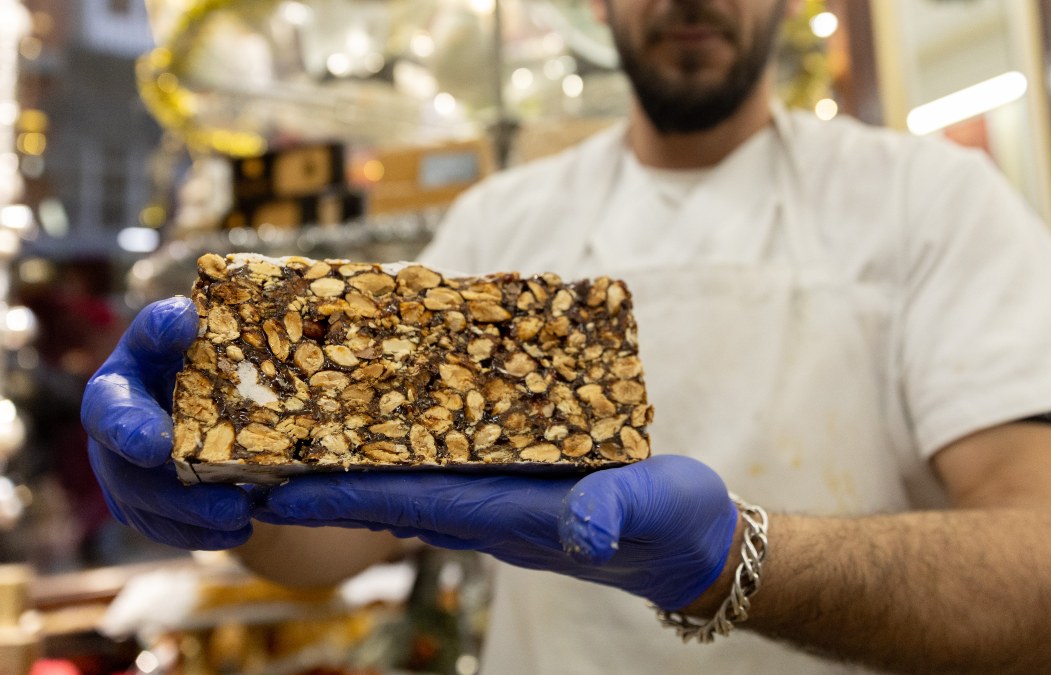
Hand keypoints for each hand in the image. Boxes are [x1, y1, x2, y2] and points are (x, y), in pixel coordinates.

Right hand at [81, 298, 252, 549]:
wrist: (196, 380)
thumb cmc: (185, 349)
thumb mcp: (176, 331)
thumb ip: (169, 325)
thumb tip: (182, 317)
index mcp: (114, 392)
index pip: (110, 413)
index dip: (130, 431)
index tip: (158, 447)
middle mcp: (110, 441)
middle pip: (131, 478)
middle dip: (180, 496)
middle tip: (233, 505)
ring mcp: (124, 477)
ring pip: (150, 512)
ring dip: (197, 523)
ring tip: (245, 524)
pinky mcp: (147, 505)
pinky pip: (167, 529)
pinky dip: (202, 535)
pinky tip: (240, 532)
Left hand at [257, 455, 736, 610]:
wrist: (691, 547)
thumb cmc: (673, 528)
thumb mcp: (652, 511)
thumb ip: (617, 513)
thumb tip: (584, 527)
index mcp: (509, 515)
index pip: (408, 506)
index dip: (341, 497)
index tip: (276, 490)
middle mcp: (491, 510)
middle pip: (393, 492)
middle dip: (328, 474)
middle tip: (264, 446)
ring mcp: (501, 498)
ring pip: (415, 476)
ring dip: (360, 457)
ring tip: (305, 426)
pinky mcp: (520, 483)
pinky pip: (450, 462)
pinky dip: (410, 443)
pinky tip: (394, 417)